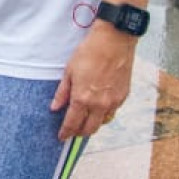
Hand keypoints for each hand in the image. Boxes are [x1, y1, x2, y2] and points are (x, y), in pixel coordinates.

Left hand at [51, 22, 134, 140]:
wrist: (114, 41)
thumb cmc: (89, 52)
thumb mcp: (69, 71)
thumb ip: (62, 93)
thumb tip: (55, 108)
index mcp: (82, 98)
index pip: (72, 124)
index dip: (66, 133)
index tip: (62, 137)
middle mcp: (99, 104)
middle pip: (88, 129)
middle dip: (79, 133)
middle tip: (72, 131)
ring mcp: (113, 102)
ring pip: (102, 123)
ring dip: (92, 124)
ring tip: (85, 119)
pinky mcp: (123, 96)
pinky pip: (112, 112)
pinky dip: (103, 113)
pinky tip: (98, 107)